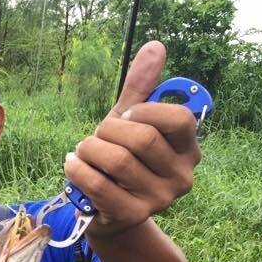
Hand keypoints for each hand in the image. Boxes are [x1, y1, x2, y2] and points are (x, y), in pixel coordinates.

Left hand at [64, 41, 200, 237]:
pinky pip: (100, 186)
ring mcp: (159, 200)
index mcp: (188, 149)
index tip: (127, 115)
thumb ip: (142, 89)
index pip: (180, 119)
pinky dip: (79, 170)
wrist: (107, 210)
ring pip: (118, 161)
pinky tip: (72, 164)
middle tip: (98, 134)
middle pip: (144, 139)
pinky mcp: (132, 216)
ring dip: (90, 148)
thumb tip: (156, 45)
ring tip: (83, 150)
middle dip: (110, 129)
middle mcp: (181, 177)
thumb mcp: (131, 123)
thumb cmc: (121, 159)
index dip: (147, 111)